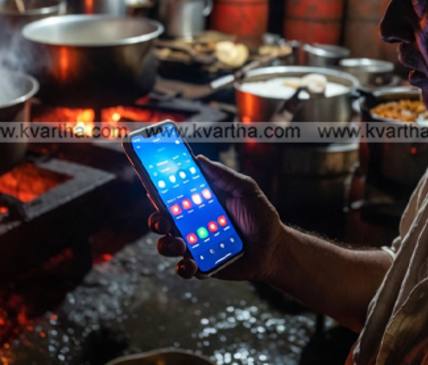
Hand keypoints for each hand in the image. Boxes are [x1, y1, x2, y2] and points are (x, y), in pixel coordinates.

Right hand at [148, 154, 285, 280]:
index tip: (152, 187)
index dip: (158, 191)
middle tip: (164, 222)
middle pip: (162, 221)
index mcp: (198, 203)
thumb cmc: (261, 217)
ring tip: (181, 244)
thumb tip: (199, 159)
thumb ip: (224, 176)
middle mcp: (192, 224)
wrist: (275, 249)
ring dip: (167, 245)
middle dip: (157, 221)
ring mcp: (195, 245)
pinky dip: (184, 267)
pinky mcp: (202, 265)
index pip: (172, 196)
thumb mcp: (246, 190)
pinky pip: (184, 268)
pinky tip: (192, 264)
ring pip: (168, 245)